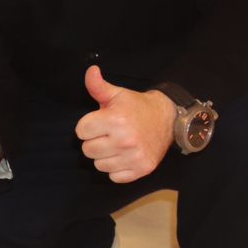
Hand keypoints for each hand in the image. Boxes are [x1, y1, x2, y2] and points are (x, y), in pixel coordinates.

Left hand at [74, 66, 174, 182]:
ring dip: (104, 156)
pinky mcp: (142, 169)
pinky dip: (116, 168)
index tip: (99, 122)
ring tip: (116, 144)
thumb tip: (91, 71)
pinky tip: (123, 155)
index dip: (87, 126)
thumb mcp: (116, 94)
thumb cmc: (136, 107)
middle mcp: (126, 140)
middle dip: (94, 141)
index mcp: (116, 120)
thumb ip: (97, 85)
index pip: (81, 131)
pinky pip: (114, 177)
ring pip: (99, 165)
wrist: (166, 119)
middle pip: (87, 150)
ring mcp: (135, 156)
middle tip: (107, 134)